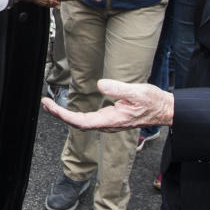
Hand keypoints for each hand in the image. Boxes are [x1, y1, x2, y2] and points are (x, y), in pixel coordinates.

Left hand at [42, 79, 173, 129]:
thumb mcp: (137, 92)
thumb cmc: (153, 102)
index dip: (64, 115)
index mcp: (112, 120)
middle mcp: (108, 124)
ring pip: (82, 122)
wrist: (164, 110)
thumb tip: (101, 84)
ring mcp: (109, 123)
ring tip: (51, 105)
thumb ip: (119, 88)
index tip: (51, 106)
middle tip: (45, 104)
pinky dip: (75, 115)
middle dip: (59, 115)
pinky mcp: (110, 119)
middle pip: (78, 123)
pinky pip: (88, 120)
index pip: (81, 121)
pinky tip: (69, 109)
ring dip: (65, 115)